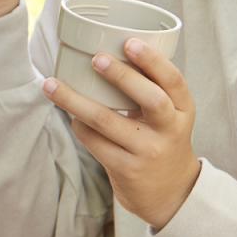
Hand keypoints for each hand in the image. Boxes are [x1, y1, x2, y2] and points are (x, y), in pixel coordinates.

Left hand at [41, 40, 200, 230]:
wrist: (171, 193)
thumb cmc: (163, 140)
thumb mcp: (171, 116)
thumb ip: (150, 89)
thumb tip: (108, 51)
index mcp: (183, 109)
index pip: (174, 80)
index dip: (153, 60)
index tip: (129, 42)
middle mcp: (170, 129)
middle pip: (150, 99)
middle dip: (122, 77)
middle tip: (97, 58)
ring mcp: (148, 151)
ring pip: (108, 121)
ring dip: (76, 101)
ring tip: (52, 85)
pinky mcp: (127, 169)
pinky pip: (95, 142)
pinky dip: (79, 126)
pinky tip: (70, 115)